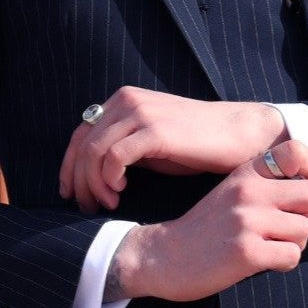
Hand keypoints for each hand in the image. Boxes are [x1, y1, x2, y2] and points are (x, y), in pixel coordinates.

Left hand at [59, 87, 288, 211]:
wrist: (238, 134)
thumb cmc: (196, 144)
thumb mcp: (150, 142)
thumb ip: (122, 146)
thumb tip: (92, 173)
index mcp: (123, 100)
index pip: (80, 134)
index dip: (69, 167)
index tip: (70, 194)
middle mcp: (126, 100)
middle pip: (82, 144)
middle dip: (78, 181)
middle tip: (87, 207)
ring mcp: (140, 112)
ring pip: (94, 151)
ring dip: (94, 184)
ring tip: (108, 204)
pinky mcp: (154, 130)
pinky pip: (114, 156)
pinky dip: (109, 178)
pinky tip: (120, 192)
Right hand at [107, 139, 307, 301]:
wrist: (162, 256)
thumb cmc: (202, 229)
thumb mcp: (229, 193)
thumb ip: (262, 188)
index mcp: (245, 173)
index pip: (294, 153)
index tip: (306, 194)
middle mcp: (248, 191)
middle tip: (291, 230)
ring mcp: (247, 220)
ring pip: (304, 230)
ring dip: (293, 244)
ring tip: (269, 247)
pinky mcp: (248, 251)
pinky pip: (292, 256)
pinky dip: (283, 264)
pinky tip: (262, 262)